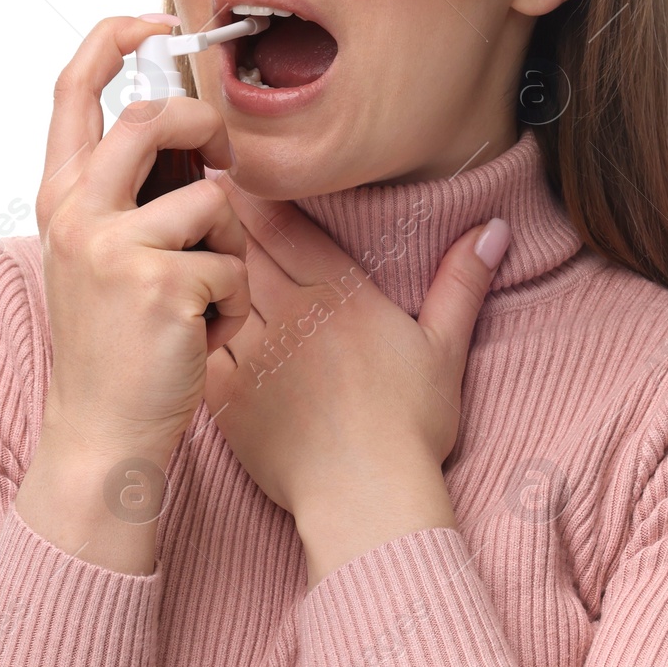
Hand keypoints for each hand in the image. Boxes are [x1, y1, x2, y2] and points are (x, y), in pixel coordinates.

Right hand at [30, 17, 252, 469]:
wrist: (101, 433)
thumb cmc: (115, 346)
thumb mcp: (100, 257)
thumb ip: (129, 194)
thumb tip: (188, 129)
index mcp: (60, 199)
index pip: (74, 89)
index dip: (115, 37)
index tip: (159, 19)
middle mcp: (76, 213)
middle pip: (152, 120)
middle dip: (203, 132)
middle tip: (219, 163)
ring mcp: (115, 247)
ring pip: (212, 202)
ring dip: (227, 254)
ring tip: (201, 302)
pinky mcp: (161, 284)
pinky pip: (233, 268)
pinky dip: (233, 309)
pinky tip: (201, 341)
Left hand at [203, 173, 510, 584]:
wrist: (365, 496)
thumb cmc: (410, 427)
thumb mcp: (445, 348)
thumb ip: (462, 282)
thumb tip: (495, 227)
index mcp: (342, 294)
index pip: (287, 224)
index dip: (259, 194)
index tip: (238, 171)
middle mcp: (292, 312)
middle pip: (244, 245)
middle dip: (220, 215)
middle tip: (195, 188)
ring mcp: (254, 352)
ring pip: (214, 287)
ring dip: (197, 260)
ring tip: (177, 238)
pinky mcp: (227, 393)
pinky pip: (197, 340)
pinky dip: (185, 319)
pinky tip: (172, 304)